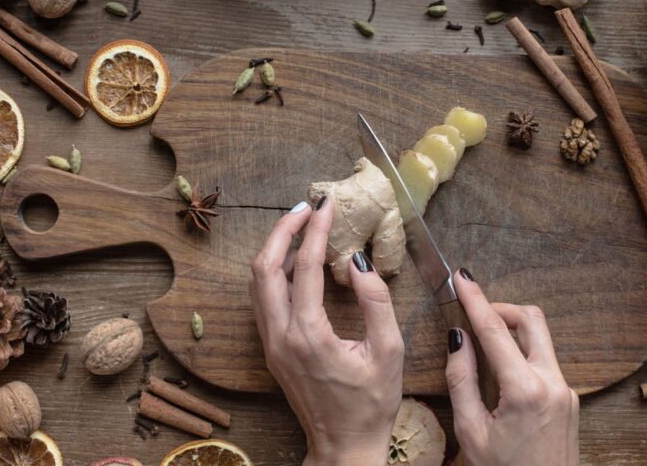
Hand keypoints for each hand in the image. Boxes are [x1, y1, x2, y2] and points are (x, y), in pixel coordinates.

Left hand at [251, 197, 404, 465]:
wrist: (344, 446)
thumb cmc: (372, 404)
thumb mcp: (389, 351)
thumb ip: (376, 301)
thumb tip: (358, 261)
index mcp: (309, 336)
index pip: (305, 268)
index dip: (315, 231)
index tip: (326, 206)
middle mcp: (281, 337)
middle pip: (264, 268)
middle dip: (282, 231)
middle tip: (305, 208)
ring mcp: (271, 344)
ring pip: (257, 283)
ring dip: (275, 250)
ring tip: (300, 227)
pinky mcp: (272, 350)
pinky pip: (264, 300)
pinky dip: (275, 273)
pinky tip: (297, 263)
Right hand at [445, 270, 579, 465]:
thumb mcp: (471, 431)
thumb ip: (461, 380)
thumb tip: (458, 340)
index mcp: (526, 390)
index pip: (496, 331)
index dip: (475, 299)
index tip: (461, 278)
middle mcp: (553, 384)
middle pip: (531, 319)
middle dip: (501, 308)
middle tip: (475, 312)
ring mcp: (566, 391)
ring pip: (540, 339)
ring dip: (512, 332)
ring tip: (483, 345)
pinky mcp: (569, 399)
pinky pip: (544, 362)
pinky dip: (521, 355)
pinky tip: (500, 373)